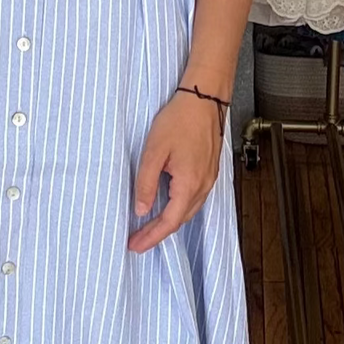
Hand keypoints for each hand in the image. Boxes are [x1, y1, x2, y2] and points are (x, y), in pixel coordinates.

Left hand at [127, 91, 223, 253]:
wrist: (204, 99)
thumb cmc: (181, 119)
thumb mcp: (154, 151)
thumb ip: (146, 183)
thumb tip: (141, 208)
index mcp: (189, 184)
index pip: (169, 222)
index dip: (151, 237)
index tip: (135, 245)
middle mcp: (203, 186)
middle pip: (179, 221)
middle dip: (157, 234)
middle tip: (137, 240)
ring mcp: (208, 179)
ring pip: (187, 211)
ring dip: (168, 222)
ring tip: (147, 227)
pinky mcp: (208, 171)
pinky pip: (193, 199)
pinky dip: (177, 209)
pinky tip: (166, 206)